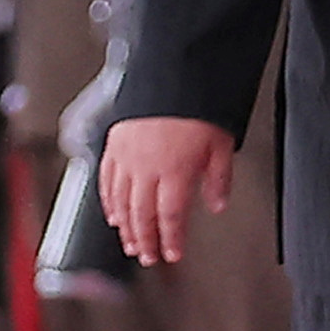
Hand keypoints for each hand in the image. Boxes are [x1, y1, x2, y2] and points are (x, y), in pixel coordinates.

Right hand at [102, 116, 236, 266]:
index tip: (173, 254)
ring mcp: (127, 157)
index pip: (171, 217)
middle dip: (146, 240)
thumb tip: (217, 205)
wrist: (172, 73)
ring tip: (131, 243)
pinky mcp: (114, 144)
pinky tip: (113, 214)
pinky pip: (107, 180)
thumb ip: (219, 178)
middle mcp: (148, 168)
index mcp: (176, 171)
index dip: (171, 240)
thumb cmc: (199, 106)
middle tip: (148, 257)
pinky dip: (108, 201)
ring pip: (121, 202)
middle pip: (143, 215)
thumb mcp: (222, 143)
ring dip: (126, 227)